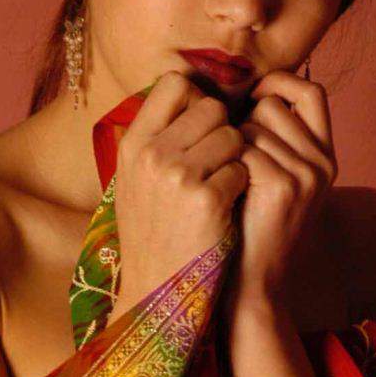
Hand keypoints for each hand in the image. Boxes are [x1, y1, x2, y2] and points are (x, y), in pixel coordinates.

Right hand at [111, 72, 248, 313]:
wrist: (156, 292)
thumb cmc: (151, 235)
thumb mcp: (134, 182)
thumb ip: (155, 139)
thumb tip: (188, 94)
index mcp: (132, 144)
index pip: (174, 84)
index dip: (197, 99)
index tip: (202, 126)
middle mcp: (152, 154)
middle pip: (212, 107)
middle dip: (223, 131)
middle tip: (218, 163)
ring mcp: (179, 176)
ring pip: (233, 136)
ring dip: (236, 159)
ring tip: (221, 187)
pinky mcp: (208, 199)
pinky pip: (243, 169)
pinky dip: (241, 187)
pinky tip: (226, 209)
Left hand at [231, 69, 336, 306]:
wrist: (254, 286)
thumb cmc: (250, 231)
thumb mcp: (273, 182)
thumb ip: (274, 141)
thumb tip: (249, 92)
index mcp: (325, 158)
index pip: (311, 92)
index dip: (280, 82)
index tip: (253, 95)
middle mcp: (323, 163)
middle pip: (273, 104)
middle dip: (243, 123)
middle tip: (232, 163)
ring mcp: (307, 174)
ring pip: (254, 124)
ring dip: (230, 146)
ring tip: (229, 182)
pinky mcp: (284, 186)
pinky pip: (243, 148)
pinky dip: (225, 165)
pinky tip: (225, 192)